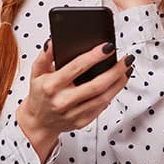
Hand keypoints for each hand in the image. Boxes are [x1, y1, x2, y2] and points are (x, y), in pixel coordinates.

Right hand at [17, 38, 134, 143]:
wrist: (38, 122)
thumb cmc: (39, 94)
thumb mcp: (37, 71)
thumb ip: (45, 55)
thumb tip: (53, 41)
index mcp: (51, 86)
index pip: (76, 68)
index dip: (94, 56)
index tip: (108, 47)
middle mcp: (63, 101)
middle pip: (96, 85)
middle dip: (115, 71)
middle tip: (126, 59)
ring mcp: (73, 114)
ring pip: (103, 98)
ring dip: (118, 83)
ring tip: (126, 70)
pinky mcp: (82, 122)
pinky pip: (101, 107)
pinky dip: (112, 94)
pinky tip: (117, 84)